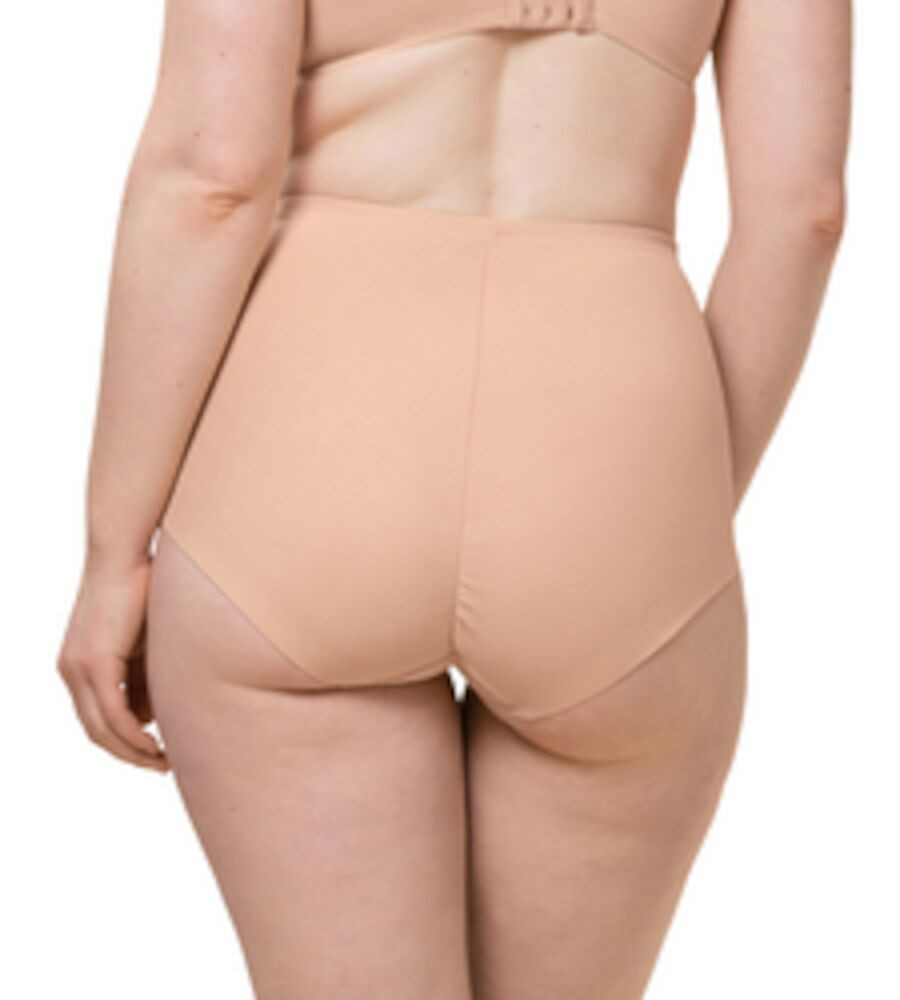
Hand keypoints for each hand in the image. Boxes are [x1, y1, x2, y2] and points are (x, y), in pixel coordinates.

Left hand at [57, 554, 168, 772]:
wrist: (122, 554)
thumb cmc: (140, 588)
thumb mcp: (142, 642)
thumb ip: (141, 676)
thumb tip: (148, 715)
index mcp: (78, 664)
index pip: (96, 717)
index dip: (123, 741)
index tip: (152, 752)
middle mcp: (71, 670)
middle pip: (95, 730)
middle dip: (128, 754)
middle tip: (160, 765)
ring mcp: (78, 667)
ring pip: (101, 728)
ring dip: (132, 751)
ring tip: (162, 761)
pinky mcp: (94, 662)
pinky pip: (112, 712)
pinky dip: (133, 734)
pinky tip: (154, 745)